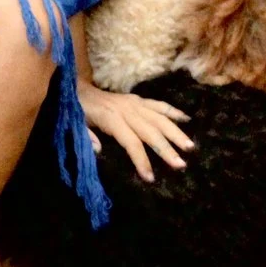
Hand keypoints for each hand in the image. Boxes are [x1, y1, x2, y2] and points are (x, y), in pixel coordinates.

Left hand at [77, 82, 192, 181]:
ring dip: (176, 132)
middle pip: (151, 132)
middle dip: (166, 149)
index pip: (131, 142)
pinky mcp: (138, 99)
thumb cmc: (77, 112)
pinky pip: (159, 104)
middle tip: (181, 165)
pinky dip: (173, 111)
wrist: (77, 89)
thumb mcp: (76, 126)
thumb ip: (86, 138)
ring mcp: (134, 103)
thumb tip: (98, 151)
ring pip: (159, 118)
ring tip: (190, 146)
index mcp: (111, 119)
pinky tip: (187, 120)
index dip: (141, 160)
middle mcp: (127, 110)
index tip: (150, 177)